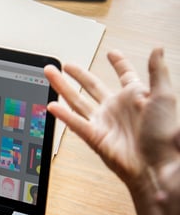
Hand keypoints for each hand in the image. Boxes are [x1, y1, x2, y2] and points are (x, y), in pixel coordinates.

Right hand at [44, 48, 179, 214]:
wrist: (155, 165)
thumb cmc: (164, 135)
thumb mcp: (164, 96)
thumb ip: (157, 71)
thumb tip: (157, 49)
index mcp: (136, 97)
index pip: (125, 75)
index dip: (119, 64)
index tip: (112, 54)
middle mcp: (117, 109)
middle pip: (93, 86)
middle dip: (79, 74)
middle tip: (66, 65)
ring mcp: (104, 122)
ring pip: (77, 100)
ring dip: (62, 86)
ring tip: (50, 73)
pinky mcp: (94, 136)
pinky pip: (75, 122)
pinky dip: (62, 115)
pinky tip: (52, 104)